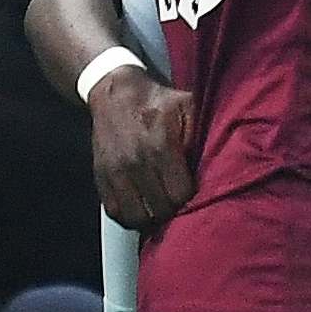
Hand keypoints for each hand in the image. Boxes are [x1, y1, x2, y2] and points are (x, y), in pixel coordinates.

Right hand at [88, 65, 194, 234]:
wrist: (115, 94)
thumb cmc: (158, 101)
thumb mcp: (188, 107)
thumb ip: (198, 136)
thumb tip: (210, 167)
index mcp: (160, 146)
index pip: (180, 193)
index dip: (190, 197)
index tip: (194, 191)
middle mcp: (135, 163)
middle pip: (160, 209)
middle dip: (174, 209)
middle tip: (180, 201)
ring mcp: (115, 172)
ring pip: (136, 216)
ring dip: (152, 217)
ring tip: (162, 208)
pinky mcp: (100, 177)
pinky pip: (115, 211)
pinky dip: (130, 215)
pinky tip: (143, 207)